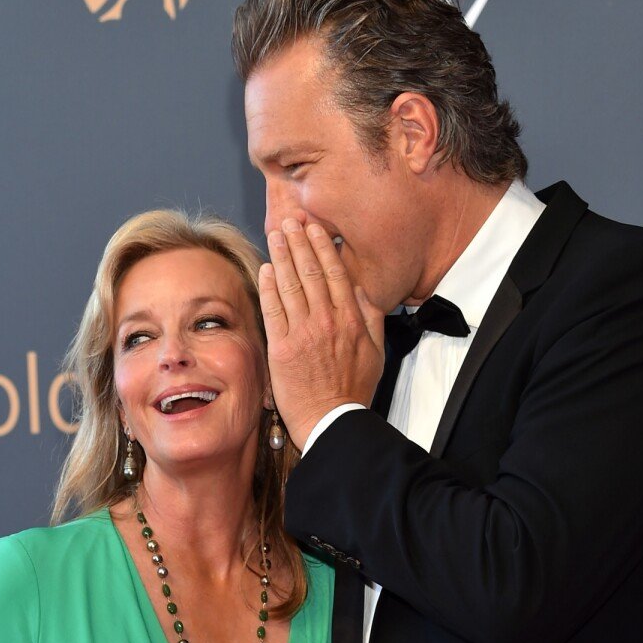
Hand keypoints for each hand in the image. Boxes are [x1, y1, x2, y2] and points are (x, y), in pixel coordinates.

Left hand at [258, 219, 384, 449]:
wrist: (332, 420)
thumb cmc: (354, 390)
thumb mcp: (376, 352)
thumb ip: (370, 318)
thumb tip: (361, 290)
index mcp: (350, 319)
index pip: (334, 273)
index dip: (322, 247)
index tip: (314, 228)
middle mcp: (326, 320)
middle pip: (309, 272)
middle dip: (299, 242)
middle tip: (289, 221)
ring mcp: (303, 333)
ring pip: (290, 286)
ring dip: (282, 256)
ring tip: (276, 235)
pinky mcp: (282, 348)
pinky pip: (273, 310)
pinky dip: (269, 287)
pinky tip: (266, 269)